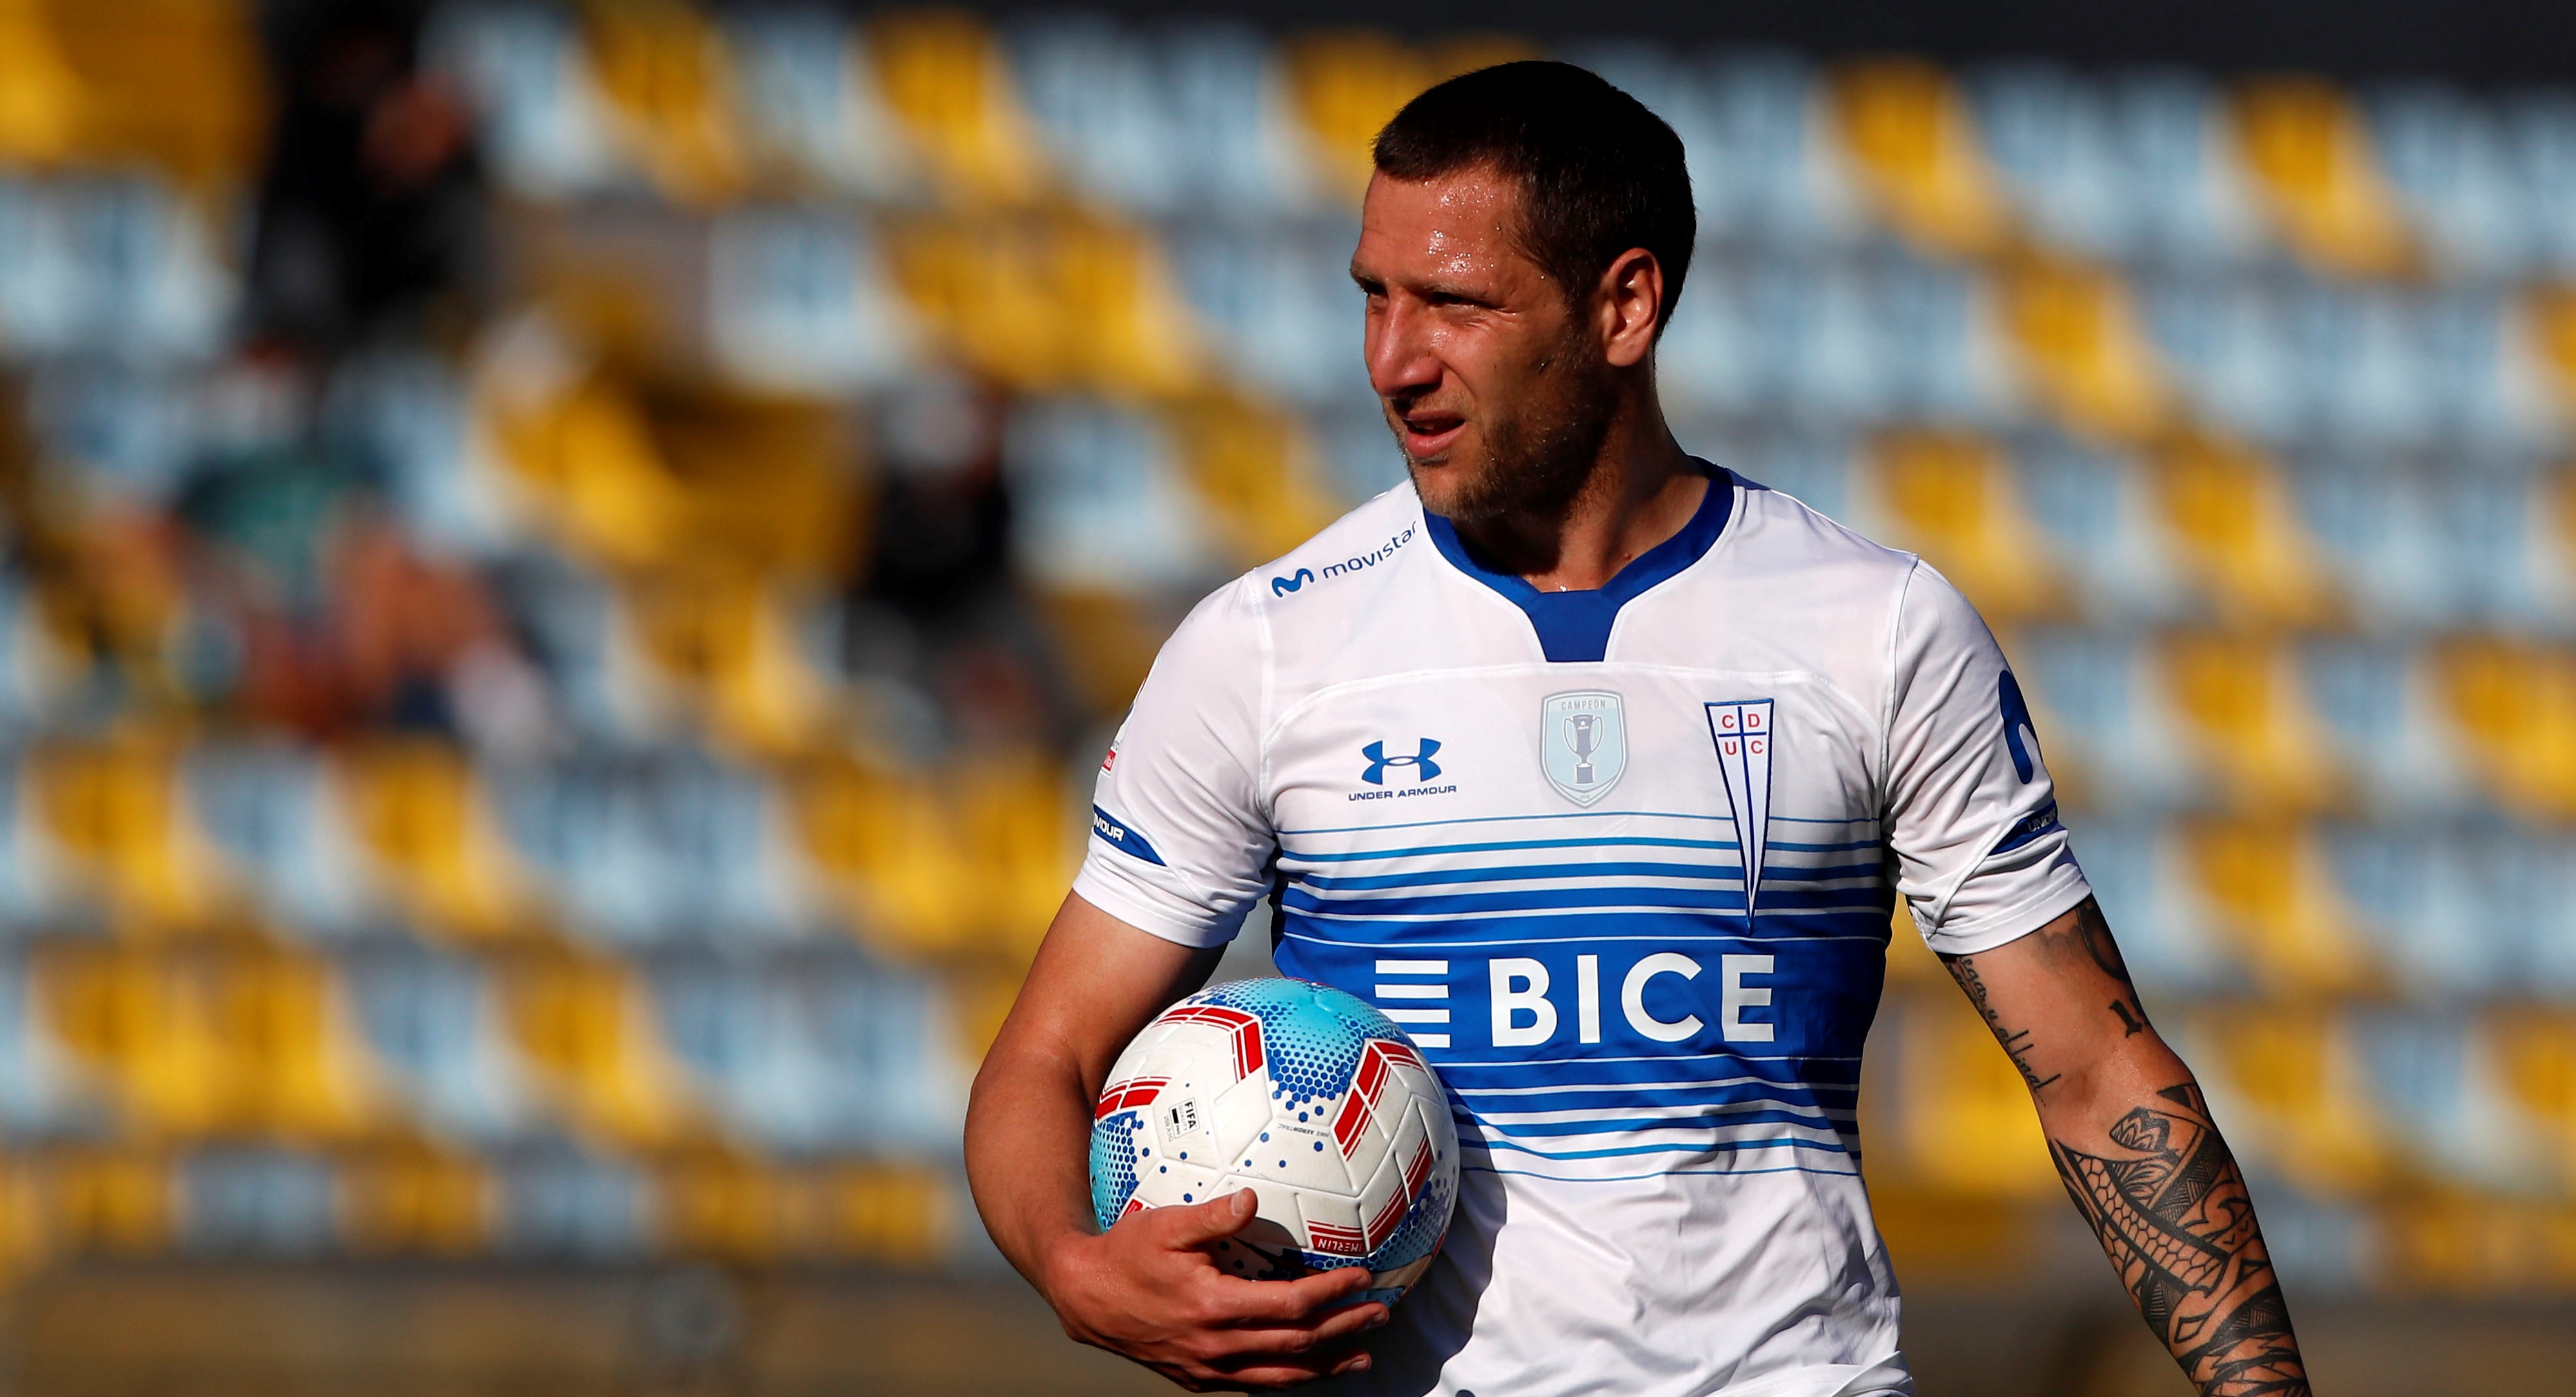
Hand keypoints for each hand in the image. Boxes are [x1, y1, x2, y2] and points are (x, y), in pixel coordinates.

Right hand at [1040, 1188, 1390, 1390]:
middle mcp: (1217, 1346)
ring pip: (1281, 1374)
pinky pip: (1254, 1384)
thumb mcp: (1166, 1224)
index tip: (1362, 1279)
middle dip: (1343, 1329)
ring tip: (1362, 1356)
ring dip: (1326, 1366)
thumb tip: (1253, 1198)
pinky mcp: (1198, 1378)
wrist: (1086, 1297)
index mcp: (1214, 1307)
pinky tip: (1308, 1372)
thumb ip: (1213, 1215)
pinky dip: (1288, 1379)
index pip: (1291, 1305)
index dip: (1332, 1294)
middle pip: (1297, 1343)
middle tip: (1380, 1315)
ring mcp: (1208, 1368)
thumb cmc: (1126, 1254)